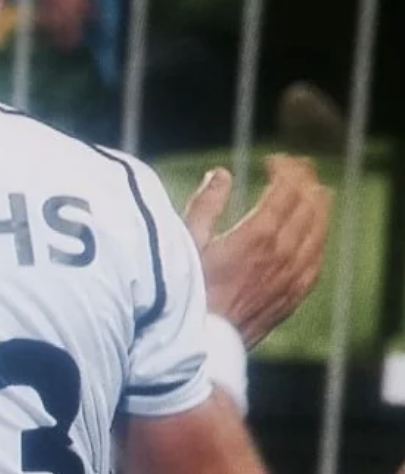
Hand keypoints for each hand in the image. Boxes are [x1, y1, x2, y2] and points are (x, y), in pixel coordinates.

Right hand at [182, 155, 332, 347]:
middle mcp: (282, 255)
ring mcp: (292, 277)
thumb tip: (221, 174)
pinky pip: (317, 257)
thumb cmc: (184, 290)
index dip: (284, 169)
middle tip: (294, 167)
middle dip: (304, 179)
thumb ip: (205, 204)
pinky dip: (318, 236)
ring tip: (312, 189)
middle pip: (309, 205)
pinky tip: (314, 230)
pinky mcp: (293, 295)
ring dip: (317, 204)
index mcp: (257, 236)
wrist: (201, 344)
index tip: (272, 160)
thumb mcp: (184, 241)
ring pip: (318, 230)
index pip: (287, 190)